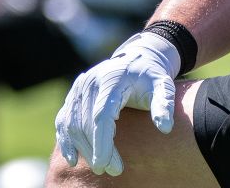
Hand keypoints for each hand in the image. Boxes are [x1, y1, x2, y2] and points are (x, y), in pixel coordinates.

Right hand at [54, 32, 180, 175]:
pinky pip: (64, 120)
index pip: (102, 115)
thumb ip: (164, 104)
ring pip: (72, 124)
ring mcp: (79, 88)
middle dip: (96, 150)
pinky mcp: (73, 95)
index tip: (107, 165)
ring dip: (83, 149)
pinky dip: (66, 140)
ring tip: (101, 167)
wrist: (136, 58)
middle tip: (113, 170)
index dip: (102, 142)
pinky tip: (72, 158)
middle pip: (86, 123)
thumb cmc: (150, 76)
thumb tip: (165, 128)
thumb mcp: (163, 86)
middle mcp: (90, 82)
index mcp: (112, 79)